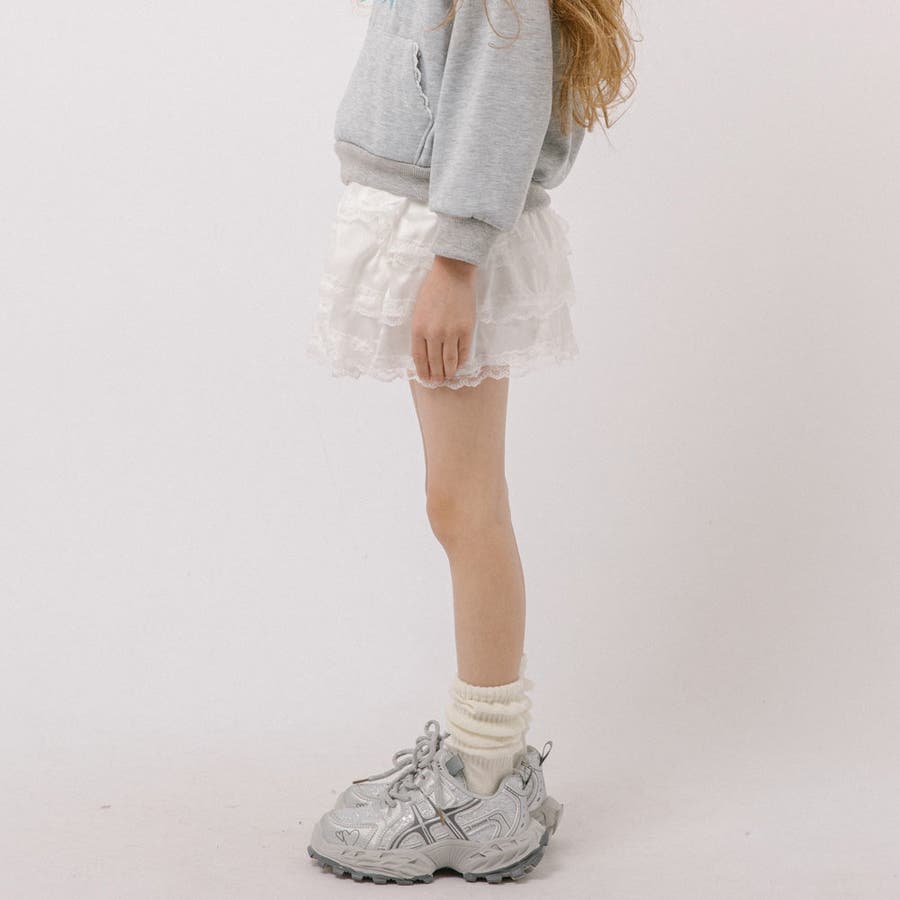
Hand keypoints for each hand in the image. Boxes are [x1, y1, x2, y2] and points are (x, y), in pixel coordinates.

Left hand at [410, 255, 475, 382]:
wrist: (452, 274)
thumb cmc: (432, 290)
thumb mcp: (418, 311)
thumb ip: (420, 332)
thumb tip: (424, 353)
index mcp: (418, 328)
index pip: (418, 358)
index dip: (422, 371)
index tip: (426, 379)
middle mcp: (433, 333)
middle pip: (434, 363)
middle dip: (436, 375)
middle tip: (438, 382)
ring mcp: (451, 332)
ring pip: (449, 361)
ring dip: (449, 372)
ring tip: (448, 377)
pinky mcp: (466, 329)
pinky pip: (464, 352)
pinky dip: (461, 361)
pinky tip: (459, 364)